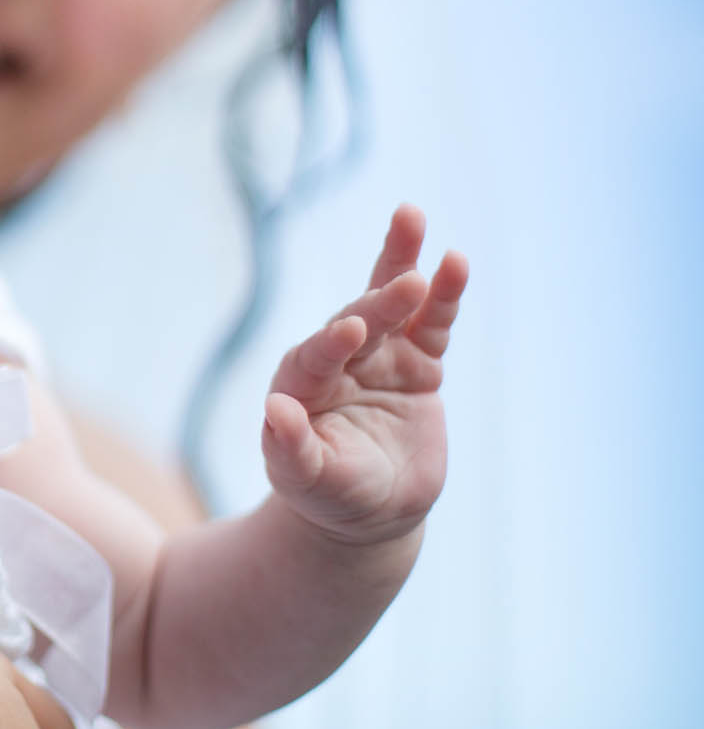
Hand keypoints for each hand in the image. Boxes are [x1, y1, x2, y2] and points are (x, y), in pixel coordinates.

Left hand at [261, 205, 467, 545]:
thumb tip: (274, 409)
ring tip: (409, 216)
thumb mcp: (307, 479)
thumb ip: (290, 448)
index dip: (331, 344)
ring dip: (401, 263)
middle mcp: (338, 361)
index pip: (315, 357)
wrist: (369, 511)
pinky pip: (431, 323)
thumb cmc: (328, 496)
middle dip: (378, 301)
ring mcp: (379, 357)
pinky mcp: (417, 363)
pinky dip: (443, 295)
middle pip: (356, 318)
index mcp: (301, 385)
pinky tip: (454, 262)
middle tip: (406, 282)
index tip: (350, 330)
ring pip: (391, 303)